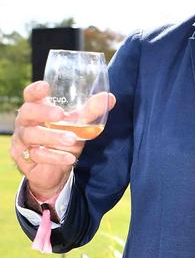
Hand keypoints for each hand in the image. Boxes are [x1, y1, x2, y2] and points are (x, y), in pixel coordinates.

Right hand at [10, 81, 115, 201]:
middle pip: (27, 112)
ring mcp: (22, 140)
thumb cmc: (62, 139)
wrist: (53, 171)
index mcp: (37, 109)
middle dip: (43, 112)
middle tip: (60, 115)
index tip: (45, 86)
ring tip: (72, 139)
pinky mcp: (24, 158)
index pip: (30, 96)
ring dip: (52, 136)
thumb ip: (90, 111)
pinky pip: (38, 155)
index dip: (35, 91)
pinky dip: (55, 156)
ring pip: (32, 135)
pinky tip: (70, 158)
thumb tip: (109, 97)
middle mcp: (26, 122)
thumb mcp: (77, 125)